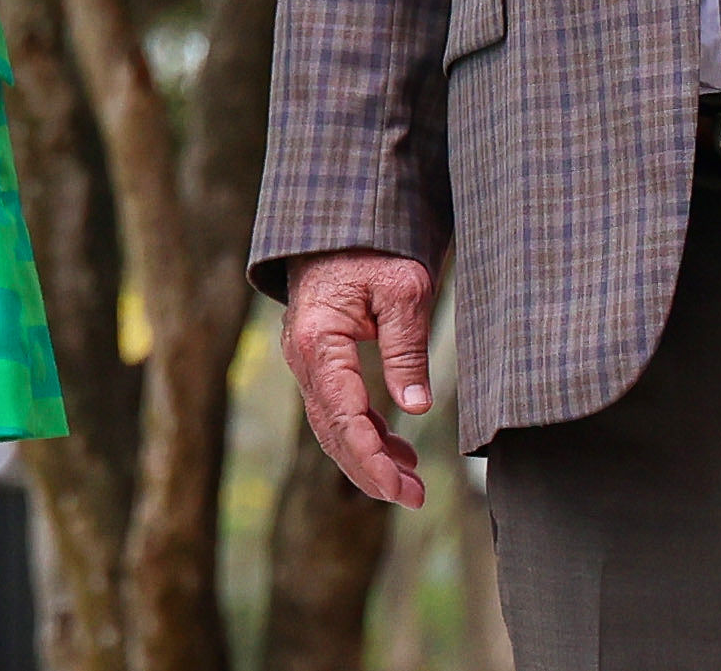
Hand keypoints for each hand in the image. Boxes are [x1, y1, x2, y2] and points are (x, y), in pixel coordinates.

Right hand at [280, 251, 441, 507]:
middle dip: (370, 472)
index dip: (372, 459)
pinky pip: (338, 409)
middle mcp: (304, 357)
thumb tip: (416, 407)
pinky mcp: (320, 361)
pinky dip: (366, 435)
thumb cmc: (375, 249)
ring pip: (332, 426)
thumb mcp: (404, 291)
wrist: (342, 221)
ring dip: (368, 459)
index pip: (343, 416)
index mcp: (319, 341)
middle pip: (332, 431)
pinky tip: (397, 453)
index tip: (402, 489)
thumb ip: (406, 349)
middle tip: (415, 499)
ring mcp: (308, 360)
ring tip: (413, 487)